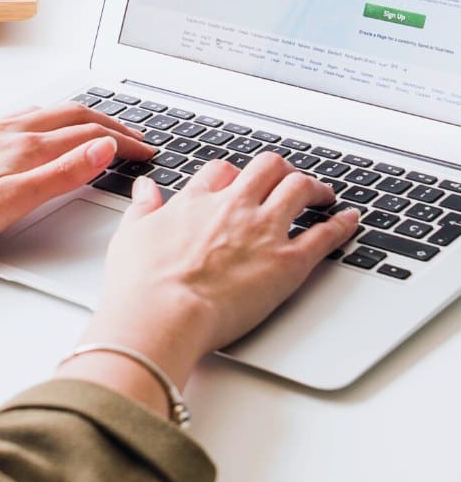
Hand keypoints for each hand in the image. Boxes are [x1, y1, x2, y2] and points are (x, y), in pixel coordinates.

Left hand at [0, 102, 154, 262]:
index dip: (124, 142)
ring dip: (82, 118)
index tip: (147, 151)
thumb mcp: (15, 202)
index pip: (89, 135)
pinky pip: (24, 119)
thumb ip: (62, 173)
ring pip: (48, 114)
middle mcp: (9, 131)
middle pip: (73, 115)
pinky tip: (44, 132)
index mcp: (25, 146)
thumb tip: (104, 146)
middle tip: (136, 138)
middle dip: (111, 124)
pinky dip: (50, 121)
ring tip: (100, 129)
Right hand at [64, 153, 359, 410]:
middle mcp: (233, 208)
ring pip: (298, 188)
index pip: (221, 172)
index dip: (233, 174)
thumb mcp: (131, 236)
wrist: (162, 313)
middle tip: (286, 178)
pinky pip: (323, 234)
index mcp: (196, 202)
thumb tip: (145, 191)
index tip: (238, 182)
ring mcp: (263, 231)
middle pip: (266, 168)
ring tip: (322, 194)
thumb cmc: (141, 285)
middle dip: (279, 169)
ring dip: (314, 187)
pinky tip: (349, 220)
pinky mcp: (286, 263)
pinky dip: (340, 225)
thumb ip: (143, 209)